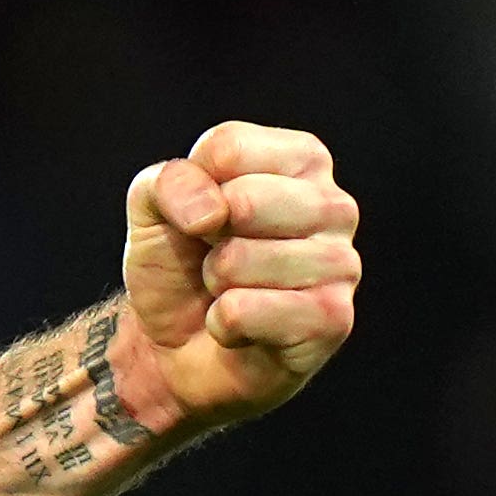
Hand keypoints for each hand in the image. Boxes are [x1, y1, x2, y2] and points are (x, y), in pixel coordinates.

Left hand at [116, 120, 358, 431]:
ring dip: (215, 283)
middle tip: (216, 260)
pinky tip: (241, 329)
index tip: (200, 218)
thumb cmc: (180, 265)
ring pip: (240, 259)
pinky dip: (221, 323)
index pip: (229, 148)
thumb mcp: (153, 209)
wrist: (176, 347)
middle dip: (205, 240)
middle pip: (243, 201)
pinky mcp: (332, 320)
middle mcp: (335, 206)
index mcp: (302, 160)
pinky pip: (244, 310)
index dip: (190, 190)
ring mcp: (342, 263)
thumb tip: (213, 211)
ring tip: (231, 293)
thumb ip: (169, 183)